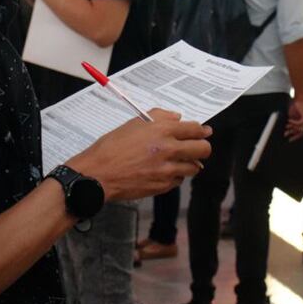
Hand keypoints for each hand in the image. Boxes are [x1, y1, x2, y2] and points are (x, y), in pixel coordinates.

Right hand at [66, 109, 211, 201]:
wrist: (98, 174)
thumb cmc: (111, 148)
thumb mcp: (133, 123)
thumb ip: (159, 116)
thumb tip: (176, 117)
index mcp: (162, 130)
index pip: (194, 129)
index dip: (201, 130)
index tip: (204, 132)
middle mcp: (169, 150)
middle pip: (203, 149)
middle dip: (202, 147)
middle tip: (197, 147)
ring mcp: (167, 170)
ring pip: (194, 167)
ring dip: (189, 163)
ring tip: (179, 161)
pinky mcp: (163, 186)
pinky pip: (179, 180)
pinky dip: (175, 176)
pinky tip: (164, 172)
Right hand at [285, 99, 302, 141]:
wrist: (299, 99)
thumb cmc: (295, 107)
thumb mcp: (292, 117)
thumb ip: (291, 124)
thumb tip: (287, 130)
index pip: (301, 133)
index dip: (295, 137)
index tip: (289, 140)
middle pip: (300, 132)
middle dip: (292, 134)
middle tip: (285, 135)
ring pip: (299, 128)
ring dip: (292, 127)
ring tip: (286, 126)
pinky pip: (299, 123)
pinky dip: (293, 122)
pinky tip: (289, 120)